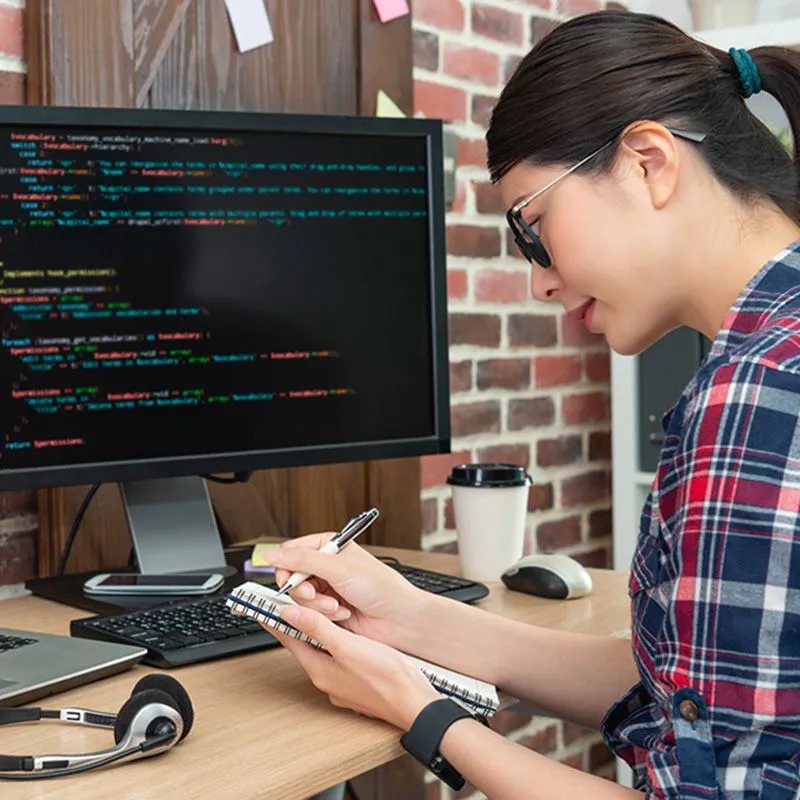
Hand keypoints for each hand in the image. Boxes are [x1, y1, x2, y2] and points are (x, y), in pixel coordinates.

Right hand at [265, 534, 424, 645]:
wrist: (398, 619)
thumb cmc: (380, 587)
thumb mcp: (338, 568)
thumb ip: (302, 560)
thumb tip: (271, 554)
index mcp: (329, 548)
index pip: (292, 552)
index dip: (286, 566)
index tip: (289, 578)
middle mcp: (325, 567)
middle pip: (292, 578)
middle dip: (305, 590)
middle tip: (316, 593)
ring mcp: (326, 589)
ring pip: (299, 598)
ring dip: (318, 605)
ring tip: (338, 606)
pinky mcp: (328, 611)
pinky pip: (310, 614)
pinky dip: (324, 616)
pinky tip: (343, 614)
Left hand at [270, 603, 439, 729]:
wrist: (415, 704)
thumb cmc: (386, 678)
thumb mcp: (347, 647)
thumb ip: (318, 629)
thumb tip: (289, 614)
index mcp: (320, 670)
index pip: (290, 640)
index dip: (277, 621)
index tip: (265, 607)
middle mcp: (327, 679)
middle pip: (305, 646)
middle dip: (298, 625)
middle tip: (288, 605)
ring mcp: (342, 683)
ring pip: (323, 652)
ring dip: (318, 633)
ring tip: (315, 614)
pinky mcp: (357, 684)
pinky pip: (338, 659)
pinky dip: (336, 643)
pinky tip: (344, 636)